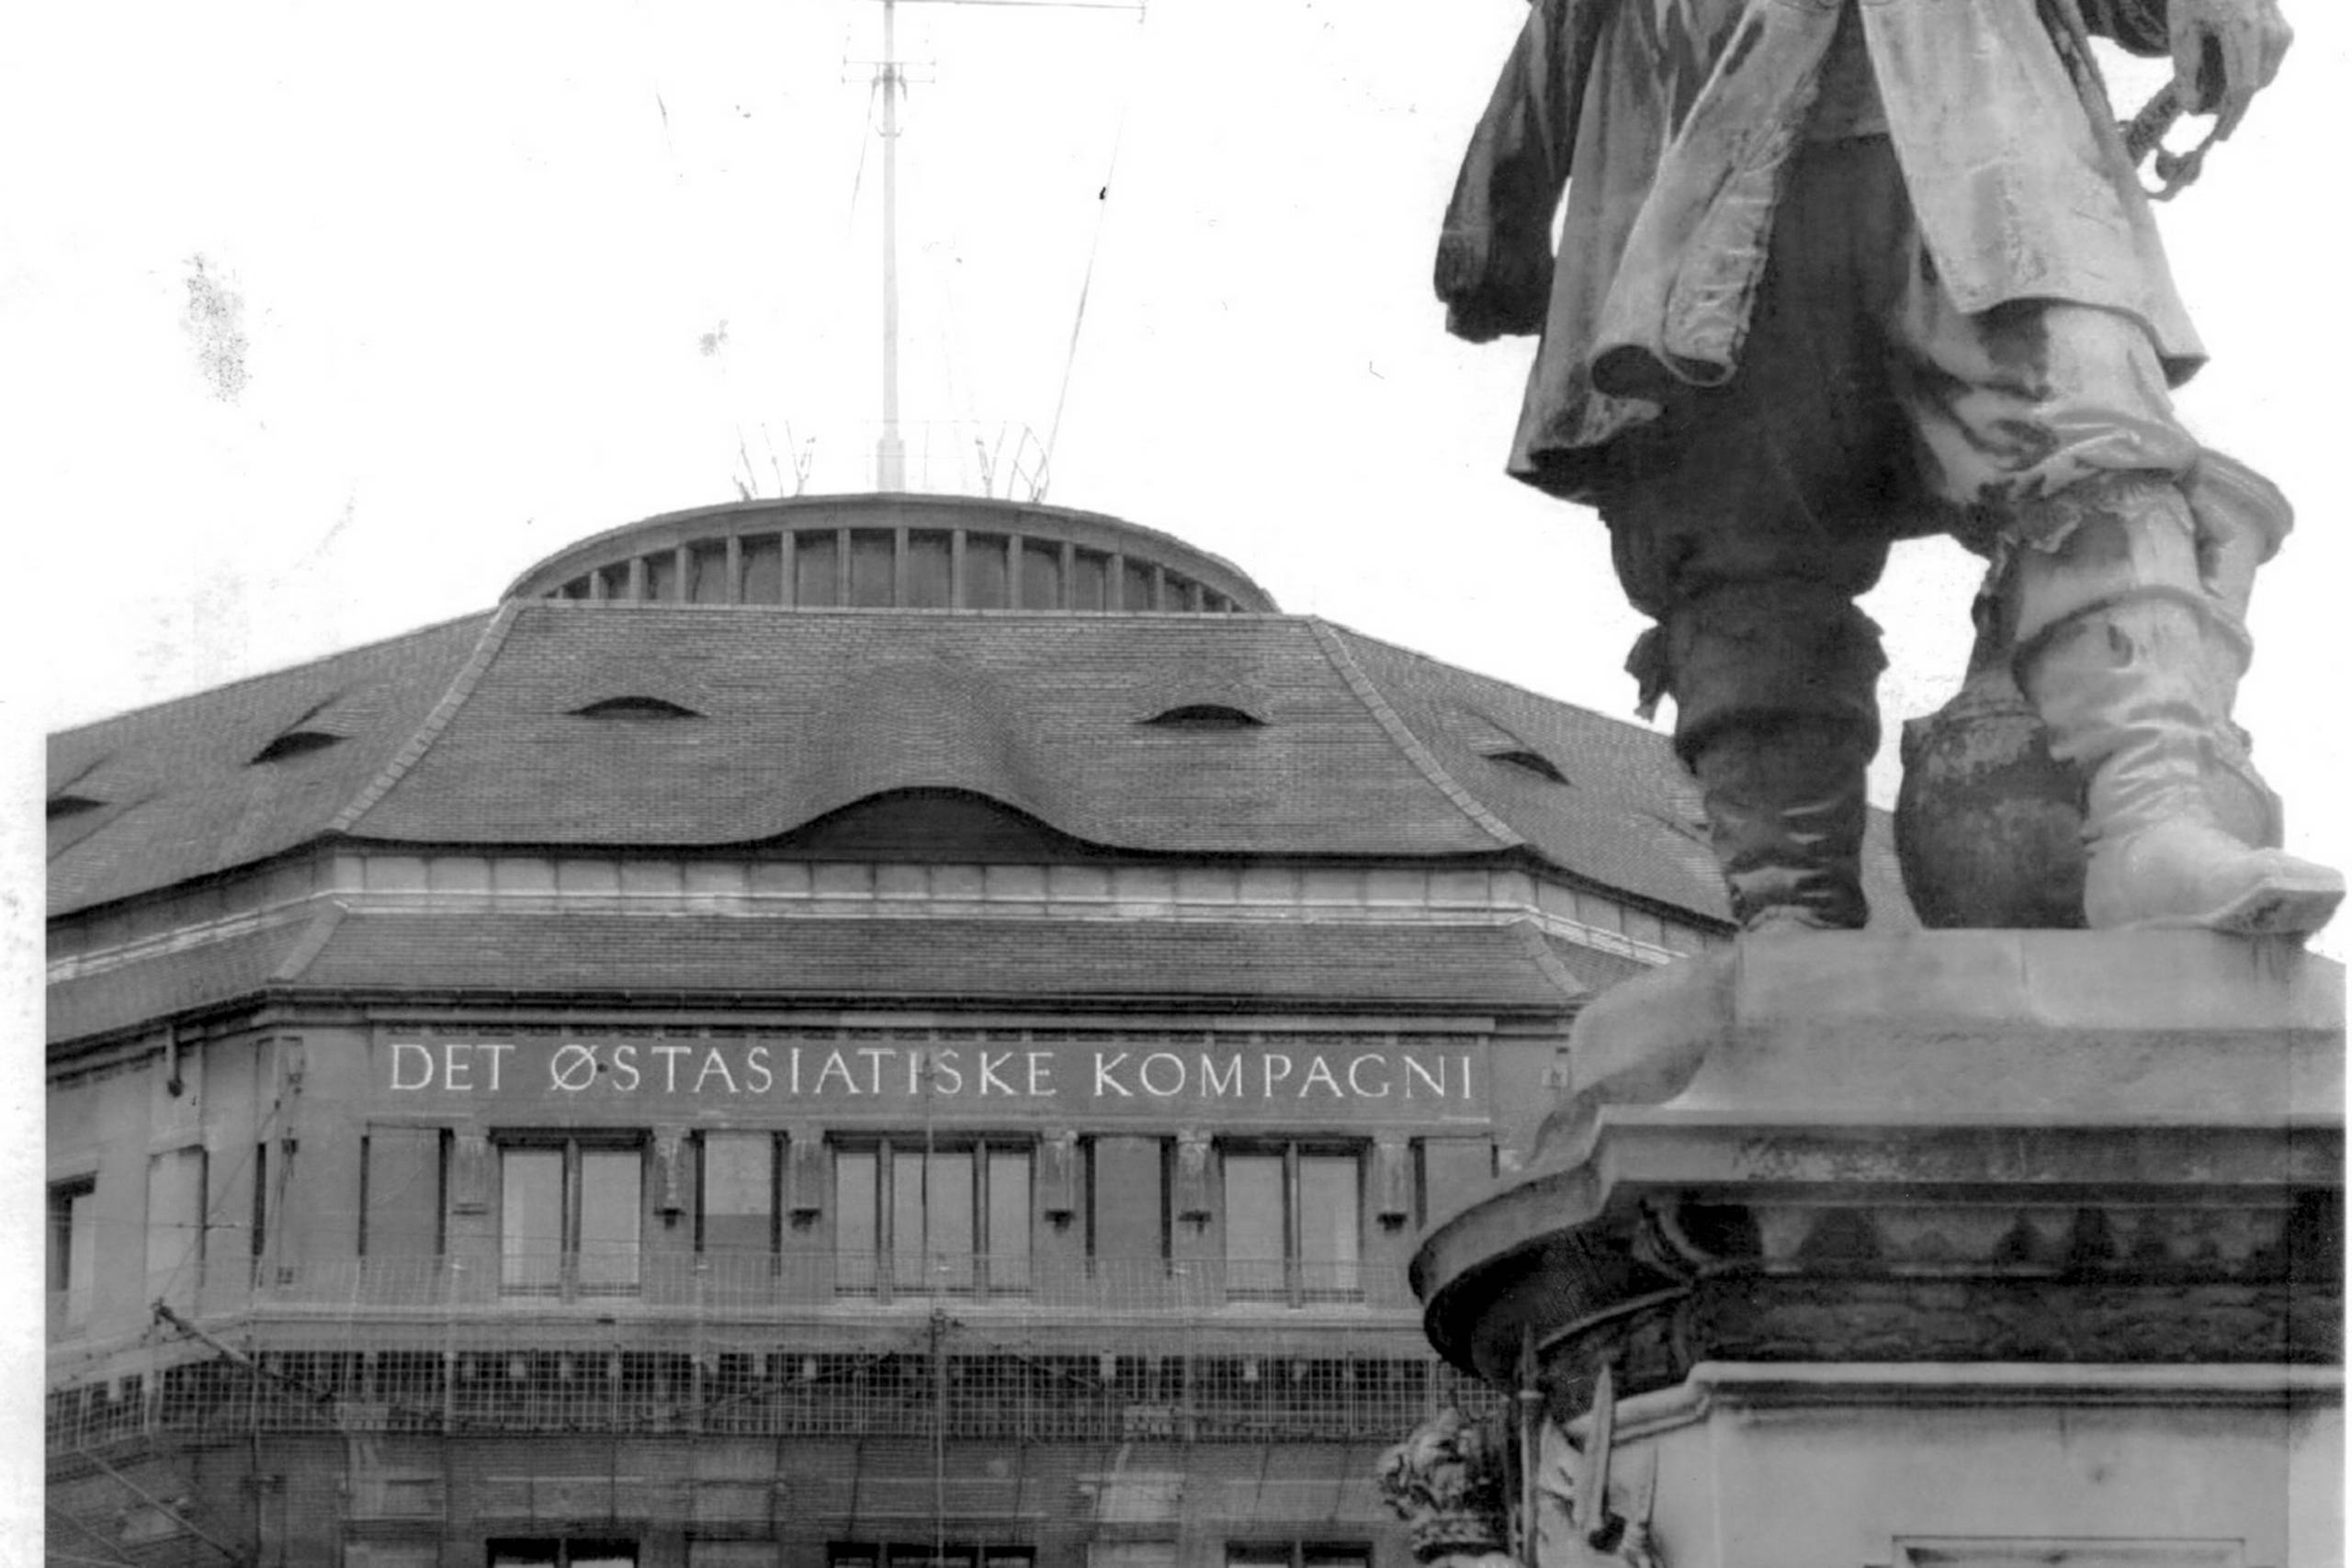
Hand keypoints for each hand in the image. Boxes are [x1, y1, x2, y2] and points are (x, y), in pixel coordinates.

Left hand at [2170, 0, 2291, 138]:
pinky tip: (2227, 71)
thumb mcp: (2181, 31)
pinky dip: (2249, 75)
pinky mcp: (2284, 30)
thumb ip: (2185, 71)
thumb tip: (2192, 110)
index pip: (2243, 85)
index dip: (2231, 116)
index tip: (2218, 136)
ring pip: (2265, 77)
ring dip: (2240, 91)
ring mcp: (2280, 29)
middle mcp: (2269, 29)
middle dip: (2232, 105)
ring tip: (2211, 88)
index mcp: (2241, 28)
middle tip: (2204, 111)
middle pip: (2256, 85)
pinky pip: (2269, 65)